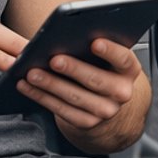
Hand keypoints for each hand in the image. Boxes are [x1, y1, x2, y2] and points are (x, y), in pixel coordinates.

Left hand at [14, 37, 141, 132]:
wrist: (106, 105)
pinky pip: (61, 110)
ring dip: (50, 84)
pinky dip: (42, 97)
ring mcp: (105, 111)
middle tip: (53, 59)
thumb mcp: (107, 59)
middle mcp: (121, 93)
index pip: (124, 59)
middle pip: (96, 80)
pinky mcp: (87, 123)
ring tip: (32, 72)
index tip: (94, 42)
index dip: (111, 51)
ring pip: (75, 97)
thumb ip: (95, 47)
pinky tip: (27, 86)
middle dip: (73, 69)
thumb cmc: (102, 71)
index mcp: (129, 71)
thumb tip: (69, 34)